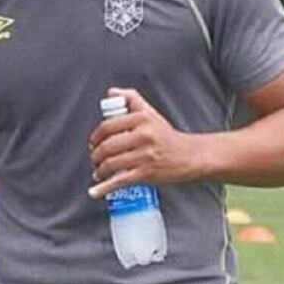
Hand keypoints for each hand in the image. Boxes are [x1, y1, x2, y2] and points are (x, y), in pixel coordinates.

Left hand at [87, 87, 204, 197]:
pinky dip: (105, 188)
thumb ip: (131, 99)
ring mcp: (144, 156)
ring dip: (99, 170)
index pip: (108, 126)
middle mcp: (143, 136)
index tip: (93, 142)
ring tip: (98, 171)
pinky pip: (120, 181)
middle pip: (107, 146)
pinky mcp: (147, 173)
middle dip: (95, 155)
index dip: (95, 136)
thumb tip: (112, 93)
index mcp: (141, 119)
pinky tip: (95, 191)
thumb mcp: (150, 112)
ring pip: (111, 163)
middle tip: (94, 158)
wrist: (190, 155)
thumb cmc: (167, 135)